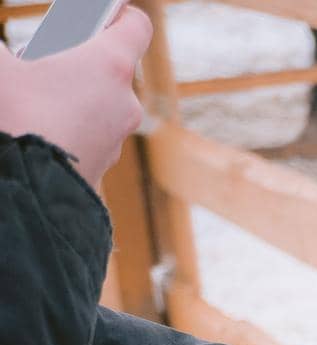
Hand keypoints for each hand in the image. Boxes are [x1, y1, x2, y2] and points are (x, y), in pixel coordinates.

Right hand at [0, 5, 150, 186]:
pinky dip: (71, 126)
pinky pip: (90, 134)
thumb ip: (5, 49)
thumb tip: (8, 55)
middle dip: (79, 58)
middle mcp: (125, 101)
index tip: (98, 13)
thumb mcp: (0, 67)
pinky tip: (40, 129)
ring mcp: (118, 136)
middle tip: (43, 59)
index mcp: (109, 64)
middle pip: (111, 66)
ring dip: (74, 94)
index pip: (136, 25)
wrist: (28, 188)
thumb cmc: (16, 117)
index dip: (118, 13)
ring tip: (36, 98)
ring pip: (101, 103)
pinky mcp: (105, 165)